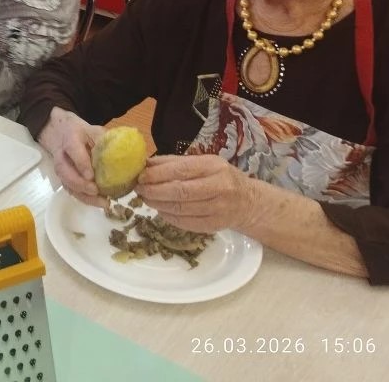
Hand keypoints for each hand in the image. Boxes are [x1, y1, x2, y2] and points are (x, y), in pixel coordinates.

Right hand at [37, 107, 106, 208]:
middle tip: (96, 191)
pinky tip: (100, 202)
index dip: (81, 164)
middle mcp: (62, 157)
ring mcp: (62, 170)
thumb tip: (123, 150)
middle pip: (66, 172)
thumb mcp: (93, 130)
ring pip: (68, 185)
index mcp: (70, 140)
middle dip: (81, 184)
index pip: (73, 151)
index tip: (91, 176)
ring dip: (84, 196)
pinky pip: (73, 191)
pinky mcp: (65, 179)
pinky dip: (86, 199)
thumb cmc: (81, 133)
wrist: (61, 134)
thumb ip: (104, 139)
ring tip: (103, 202)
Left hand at [136, 154, 258, 233]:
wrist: (248, 202)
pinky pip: (185, 223)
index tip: (140, 176)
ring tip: (146, 199)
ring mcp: (218, 209)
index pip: (180, 170)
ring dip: (158, 204)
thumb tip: (146, 163)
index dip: (157, 175)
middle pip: (180, 192)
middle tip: (139, 190)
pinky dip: (168, 217)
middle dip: (154, 191)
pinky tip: (161, 210)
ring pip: (180, 209)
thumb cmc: (221, 178)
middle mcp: (219, 187)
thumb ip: (175, 162)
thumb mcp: (203, 163)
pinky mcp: (214, 226)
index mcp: (213, 167)